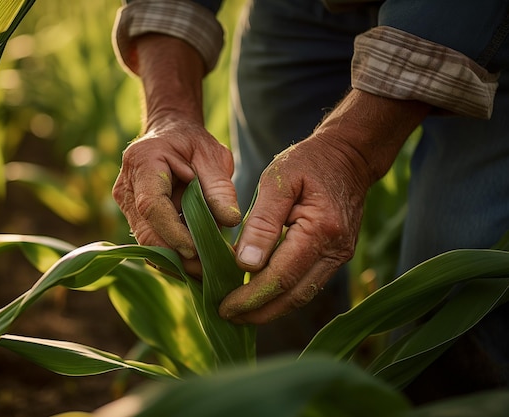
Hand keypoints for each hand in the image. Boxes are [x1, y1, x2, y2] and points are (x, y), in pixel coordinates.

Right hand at [112, 119, 241, 275]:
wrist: (170, 134)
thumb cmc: (192, 142)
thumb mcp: (212, 155)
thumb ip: (220, 187)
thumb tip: (231, 222)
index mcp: (143, 162)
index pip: (151, 205)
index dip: (172, 231)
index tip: (196, 250)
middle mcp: (127, 186)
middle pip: (146, 231)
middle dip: (177, 255)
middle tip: (208, 271)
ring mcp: (126, 204)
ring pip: (147, 243)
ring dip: (175, 260)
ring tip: (206, 271)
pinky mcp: (134, 218)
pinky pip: (151, 242)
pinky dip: (173, 255)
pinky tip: (195, 263)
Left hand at [219, 134, 369, 323]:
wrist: (347, 157)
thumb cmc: (308, 163)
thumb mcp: (278, 181)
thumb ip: (262, 223)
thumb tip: (244, 263)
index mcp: (321, 230)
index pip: (281, 277)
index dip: (251, 297)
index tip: (224, 306)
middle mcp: (336, 250)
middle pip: (293, 296)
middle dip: (258, 312)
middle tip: (226, 316)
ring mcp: (340, 256)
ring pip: (302, 295)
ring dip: (270, 308)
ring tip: (239, 312)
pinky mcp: (336, 257)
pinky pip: (307, 283)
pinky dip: (283, 294)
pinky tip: (260, 295)